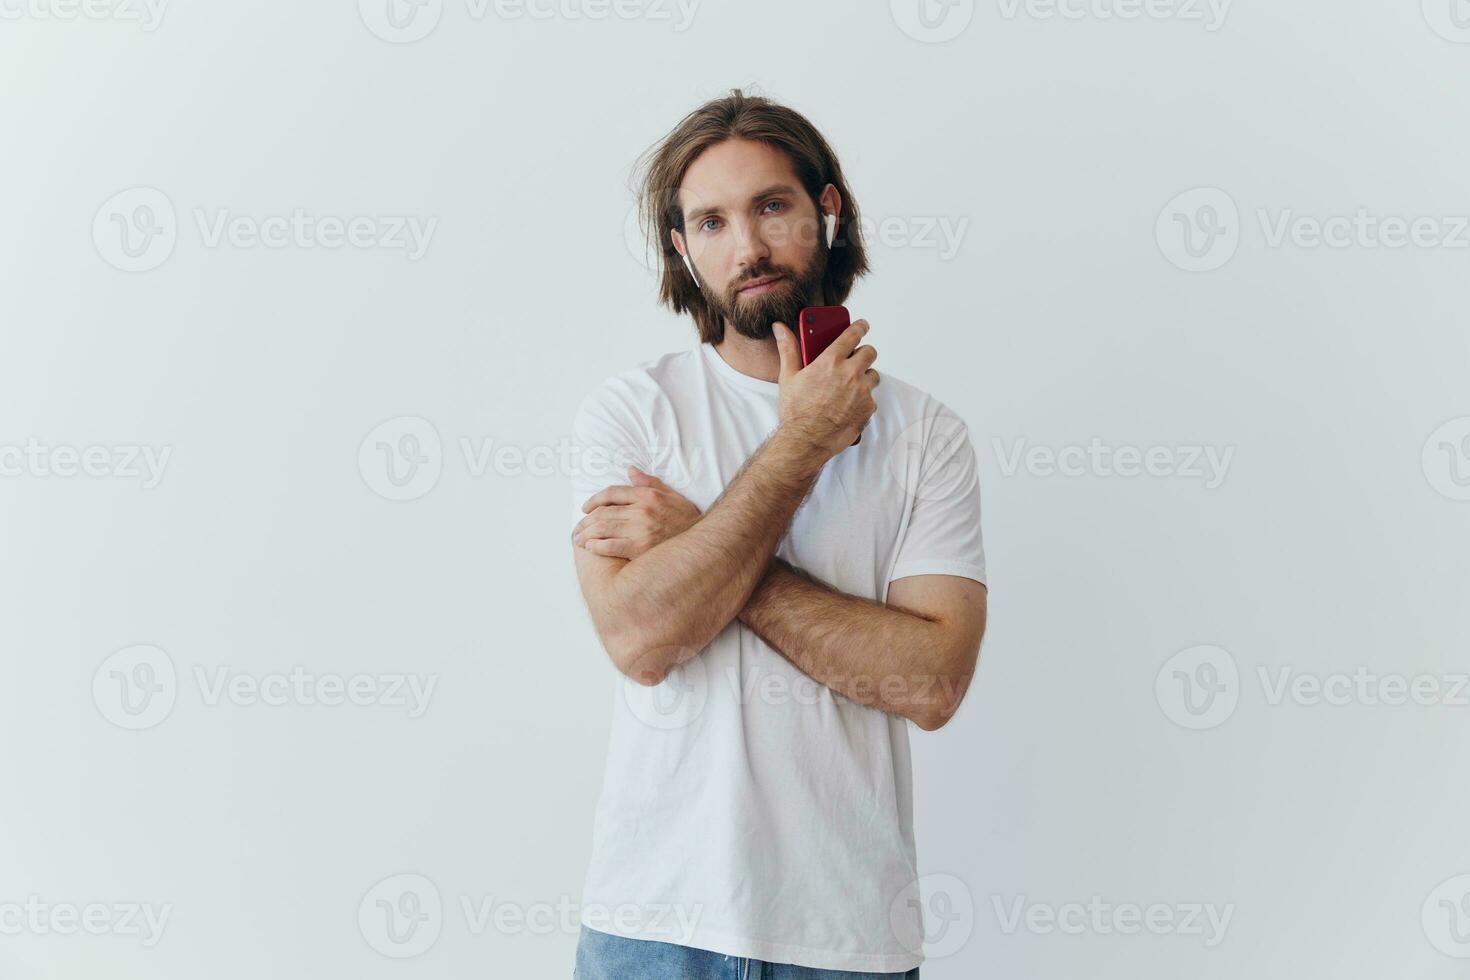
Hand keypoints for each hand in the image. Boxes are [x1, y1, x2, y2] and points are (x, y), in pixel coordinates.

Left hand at [572, 466, 701, 559]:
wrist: (702, 543)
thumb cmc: (686, 520)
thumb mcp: (671, 495)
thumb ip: (649, 482)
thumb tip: (630, 469)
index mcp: (648, 496)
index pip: (612, 493)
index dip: (594, 500)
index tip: (585, 508)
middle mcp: (642, 511)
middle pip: (603, 512)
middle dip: (585, 521)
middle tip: (576, 529)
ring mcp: (640, 530)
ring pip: (603, 528)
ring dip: (586, 534)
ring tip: (578, 539)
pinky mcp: (639, 548)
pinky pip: (610, 546)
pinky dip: (597, 546)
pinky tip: (590, 548)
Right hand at [772, 318, 878, 460]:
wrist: (806, 441)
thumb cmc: (796, 411)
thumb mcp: (788, 377)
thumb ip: (788, 348)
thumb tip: (780, 328)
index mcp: (831, 361)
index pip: (853, 334)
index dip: (860, 327)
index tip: (862, 325)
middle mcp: (850, 373)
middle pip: (869, 352)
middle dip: (862, 354)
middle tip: (853, 360)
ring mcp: (862, 392)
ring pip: (873, 375)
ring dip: (864, 377)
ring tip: (849, 386)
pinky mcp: (868, 408)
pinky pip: (872, 397)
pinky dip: (863, 399)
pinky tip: (848, 404)